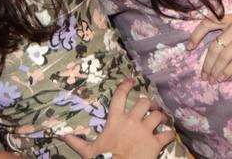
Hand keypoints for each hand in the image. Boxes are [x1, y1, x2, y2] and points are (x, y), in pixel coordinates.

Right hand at [59, 79, 175, 158]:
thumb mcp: (88, 151)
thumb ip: (76, 142)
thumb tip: (60, 135)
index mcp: (115, 120)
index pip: (120, 97)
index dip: (126, 86)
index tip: (131, 80)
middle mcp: (132, 121)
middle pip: (144, 103)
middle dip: (149, 104)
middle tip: (151, 107)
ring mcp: (145, 131)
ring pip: (158, 115)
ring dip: (161, 116)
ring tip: (161, 118)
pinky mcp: (155, 143)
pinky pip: (167, 134)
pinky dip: (170, 133)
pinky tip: (170, 134)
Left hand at [187, 0, 231, 80]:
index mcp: (231, 18)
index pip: (208, 23)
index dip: (196, 35)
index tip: (189, 47)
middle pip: (213, 47)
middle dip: (207, 63)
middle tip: (203, 74)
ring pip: (223, 57)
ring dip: (215, 71)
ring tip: (211, 80)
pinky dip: (227, 72)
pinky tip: (222, 79)